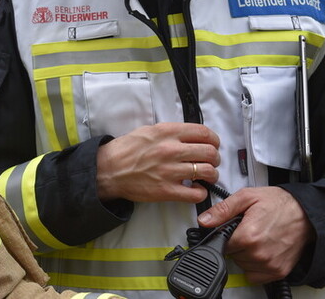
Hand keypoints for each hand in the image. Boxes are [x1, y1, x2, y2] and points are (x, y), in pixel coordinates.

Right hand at [96, 122, 219, 203]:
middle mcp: (171, 150)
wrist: (109, 170)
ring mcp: (170, 171)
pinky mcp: (167, 191)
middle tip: (211, 162)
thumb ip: (171, 132)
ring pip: (207, 172)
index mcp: (167, 132)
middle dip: (215, 158)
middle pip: (210, 152)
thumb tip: (190, 136)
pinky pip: (196, 194)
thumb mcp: (149, 130)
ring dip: (211, 175)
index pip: (204, 133)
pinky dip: (200, 192)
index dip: (214, 140)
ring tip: (206, 176)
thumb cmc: (127, 149)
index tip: (213, 144)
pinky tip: (195, 189)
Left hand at [196, 186, 315, 283]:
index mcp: (248, 235)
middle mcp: (259, 254)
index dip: (226, 234)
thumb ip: (223, 210)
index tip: (234, 227)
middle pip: (232, 255)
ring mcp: (269, 265)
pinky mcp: (278, 272)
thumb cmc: (279, 204)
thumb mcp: (247, 197)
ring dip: (245, 254)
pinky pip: (255, 276)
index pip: (222, 243)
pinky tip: (262, 250)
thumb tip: (204, 220)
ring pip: (242, 265)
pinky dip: (255, 266)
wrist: (307, 213)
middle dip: (236, 243)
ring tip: (258, 237)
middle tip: (249, 229)